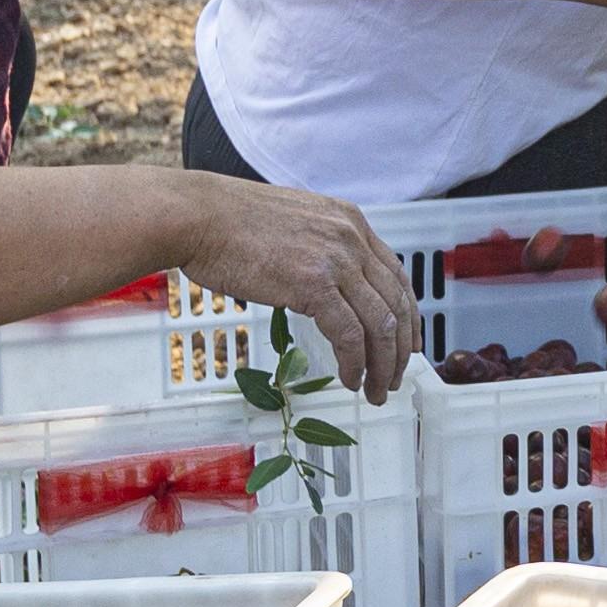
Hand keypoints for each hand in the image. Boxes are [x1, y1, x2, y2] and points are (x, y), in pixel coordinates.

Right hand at [181, 179, 420, 396]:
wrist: (197, 216)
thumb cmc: (230, 224)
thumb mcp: (295, 226)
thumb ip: (321, 250)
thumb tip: (329, 288)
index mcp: (350, 221)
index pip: (396, 274)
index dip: (407, 314)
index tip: (408, 343)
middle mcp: (352, 237)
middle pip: (396, 302)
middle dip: (401, 348)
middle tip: (395, 377)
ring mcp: (336, 260)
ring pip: (380, 323)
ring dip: (383, 364)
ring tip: (376, 390)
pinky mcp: (314, 284)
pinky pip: (350, 334)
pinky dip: (355, 363)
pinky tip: (350, 379)